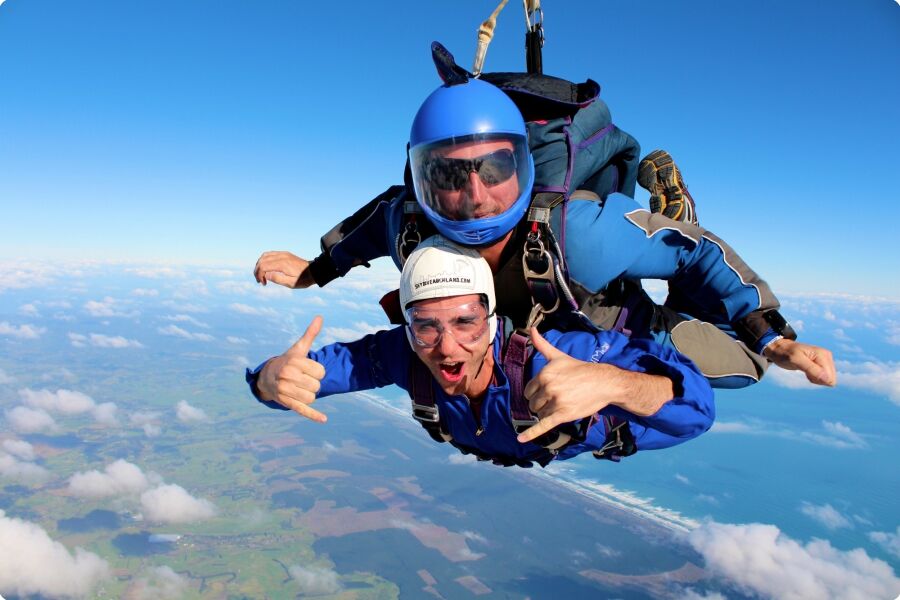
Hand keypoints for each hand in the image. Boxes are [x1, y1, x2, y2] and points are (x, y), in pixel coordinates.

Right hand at [254, 251, 313, 288]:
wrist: (314, 271)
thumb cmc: (303, 279)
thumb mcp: (291, 283)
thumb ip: (278, 279)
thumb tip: (266, 275)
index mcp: (282, 264)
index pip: (263, 266)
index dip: (259, 275)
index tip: (263, 283)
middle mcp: (281, 256)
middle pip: (261, 260)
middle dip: (257, 271)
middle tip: (260, 281)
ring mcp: (283, 254)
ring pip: (264, 255)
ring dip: (260, 265)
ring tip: (262, 275)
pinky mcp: (284, 254)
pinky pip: (270, 254)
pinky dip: (264, 260)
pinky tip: (266, 269)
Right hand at [258, 316, 327, 421]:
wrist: (267, 377)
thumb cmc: (288, 361)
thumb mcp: (298, 348)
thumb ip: (310, 334)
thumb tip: (320, 317)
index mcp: (293, 363)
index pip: (320, 372)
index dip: (318, 371)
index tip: (308, 369)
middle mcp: (288, 376)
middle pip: (317, 385)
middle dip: (313, 383)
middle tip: (303, 379)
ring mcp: (286, 391)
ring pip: (312, 397)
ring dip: (310, 394)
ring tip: (300, 387)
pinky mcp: (287, 403)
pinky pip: (303, 410)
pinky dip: (314, 415)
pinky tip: (324, 419)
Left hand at [517, 328, 615, 443]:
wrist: (603, 382)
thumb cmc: (580, 369)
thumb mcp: (558, 356)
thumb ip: (542, 345)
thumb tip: (531, 330)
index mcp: (544, 373)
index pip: (528, 390)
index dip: (537, 393)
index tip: (550, 390)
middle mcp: (548, 387)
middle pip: (532, 404)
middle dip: (542, 403)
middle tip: (558, 397)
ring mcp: (555, 402)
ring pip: (539, 414)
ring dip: (548, 413)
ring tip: (563, 404)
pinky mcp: (562, 415)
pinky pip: (542, 426)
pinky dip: (530, 434)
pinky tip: (521, 439)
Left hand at [764, 338, 836, 385]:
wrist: (779, 349)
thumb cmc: (786, 353)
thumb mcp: (796, 361)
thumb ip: (812, 369)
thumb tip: (828, 380)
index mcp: (823, 354)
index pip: (829, 377)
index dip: (816, 378)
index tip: (804, 369)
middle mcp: (827, 356)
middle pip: (830, 379)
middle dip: (816, 378)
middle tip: (804, 369)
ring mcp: (825, 360)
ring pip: (827, 379)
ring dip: (814, 378)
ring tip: (804, 368)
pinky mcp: (821, 364)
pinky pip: (823, 377)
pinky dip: (813, 377)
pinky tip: (806, 370)